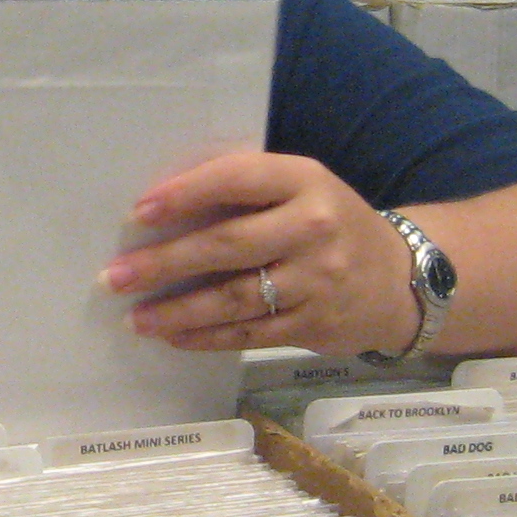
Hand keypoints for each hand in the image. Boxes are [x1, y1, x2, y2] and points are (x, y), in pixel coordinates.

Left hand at [100, 150, 416, 355]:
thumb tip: (162, 205)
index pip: (239, 179)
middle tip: (115, 276)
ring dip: (178, 311)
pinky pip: (249, 334)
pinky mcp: (314, 325)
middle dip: (166, 263)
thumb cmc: (329, 224)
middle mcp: (315, 227)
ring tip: (135, 317)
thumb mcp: (302, 189)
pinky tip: (173, 337)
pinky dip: (207, 337)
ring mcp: (317, 280)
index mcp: (306, 180)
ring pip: (235, 298)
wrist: (401, 280)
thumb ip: (247, 191)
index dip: (186, 194)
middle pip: (229, 245)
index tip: (139, 213)